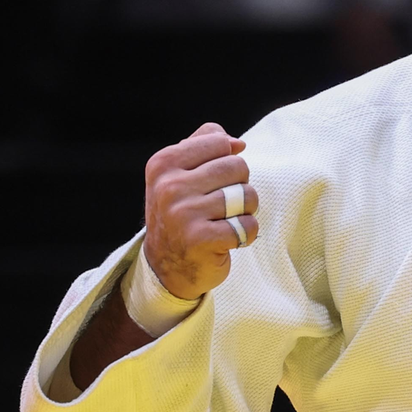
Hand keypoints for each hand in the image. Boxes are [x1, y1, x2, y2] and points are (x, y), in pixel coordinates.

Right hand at [142, 122, 258, 299]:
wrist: (165, 268)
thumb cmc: (181, 214)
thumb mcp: (179, 174)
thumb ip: (204, 146)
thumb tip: (238, 142)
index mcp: (163, 164)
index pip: (220, 142)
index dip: (227, 161)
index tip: (212, 181)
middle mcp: (170, 187)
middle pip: (238, 166)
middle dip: (240, 186)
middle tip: (223, 205)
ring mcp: (184, 213)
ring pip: (247, 195)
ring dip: (245, 211)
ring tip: (226, 221)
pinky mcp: (201, 239)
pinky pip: (248, 225)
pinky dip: (246, 233)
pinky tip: (229, 239)